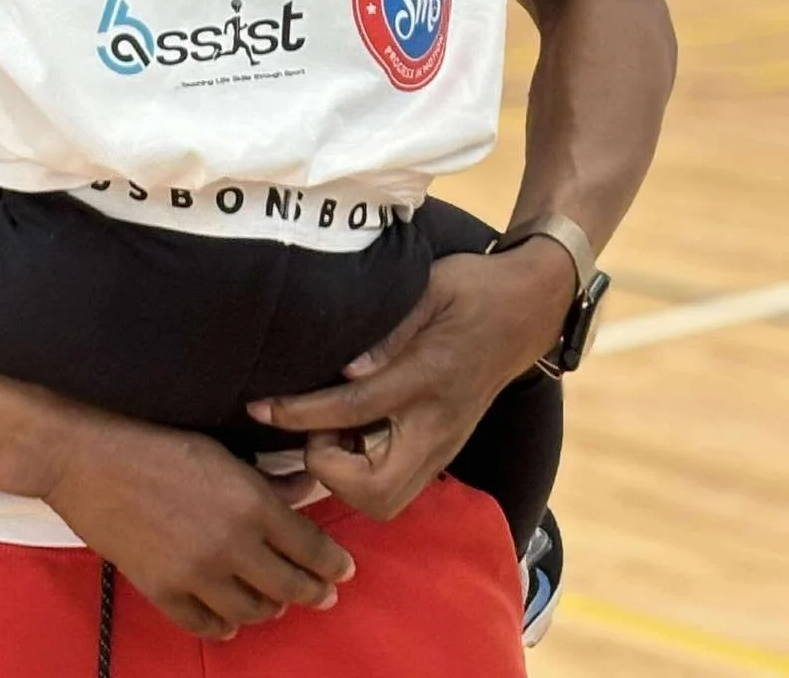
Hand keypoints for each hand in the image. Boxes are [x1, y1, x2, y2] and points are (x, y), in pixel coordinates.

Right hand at [40, 410, 354, 639]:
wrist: (90, 460)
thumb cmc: (154, 443)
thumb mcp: (220, 451)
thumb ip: (266, 479)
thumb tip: (300, 493)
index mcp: (251, 503)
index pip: (312, 549)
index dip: (334, 564)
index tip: (343, 570)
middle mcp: (233, 545)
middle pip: (293, 587)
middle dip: (315, 591)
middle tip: (323, 592)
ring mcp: (198, 575)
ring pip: (255, 612)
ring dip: (270, 606)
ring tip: (273, 599)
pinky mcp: (166, 592)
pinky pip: (210, 626)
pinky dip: (226, 623)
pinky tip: (230, 614)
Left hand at [246, 241, 574, 520]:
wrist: (528, 308)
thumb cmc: (473, 289)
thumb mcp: (431, 288)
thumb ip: (390, 329)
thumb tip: (346, 368)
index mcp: (427, 379)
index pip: (353, 411)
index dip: (299, 415)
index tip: (260, 410)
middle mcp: (436, 425)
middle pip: (376, 492)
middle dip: (330, 472)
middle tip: (313, 429)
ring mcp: (444, 444)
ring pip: (387, 499)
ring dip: (346, 477)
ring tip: (328, 430)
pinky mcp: (443, 448)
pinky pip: (395, 483)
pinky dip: (362, 471)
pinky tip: (350, 432)